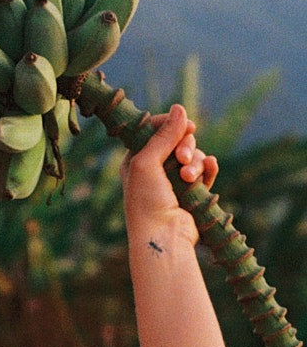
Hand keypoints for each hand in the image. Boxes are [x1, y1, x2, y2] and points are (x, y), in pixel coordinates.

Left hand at [121, 103, 217, 244]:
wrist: (163, 237)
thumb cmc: (146, 201)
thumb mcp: (147, 163)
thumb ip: (163, 135)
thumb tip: (180, 108)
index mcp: (137, 160)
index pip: (154, 130)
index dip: (170, 124)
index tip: (184, 125)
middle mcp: (155, 169)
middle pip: (178, 140)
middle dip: (184, 145)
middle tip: (181, 158)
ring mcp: (175, 180)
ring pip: (194, 155)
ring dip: (195, 162)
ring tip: (189, 178)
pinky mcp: (193, 191)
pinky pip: (206, 170)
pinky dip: (208, 167)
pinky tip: (210, 167)